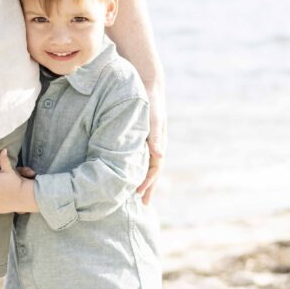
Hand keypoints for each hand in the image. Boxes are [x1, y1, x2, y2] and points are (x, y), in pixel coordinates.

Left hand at [137, 81, 166, 204]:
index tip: (139, 196)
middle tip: (144, 205)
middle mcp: (156, 145)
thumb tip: (159, 156)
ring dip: (144, 179)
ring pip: (147, 165)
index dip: (147, 183)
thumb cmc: (150, 101)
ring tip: (137, 192)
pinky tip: (130, 170)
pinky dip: (137, 166)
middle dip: (149, 187)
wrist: (149, 83)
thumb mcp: (153, 119)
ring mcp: (150, 141)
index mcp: (158, 143)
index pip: (153, 169)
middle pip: (153, 171)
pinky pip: (140, 156)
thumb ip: (155, 137)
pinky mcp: (142, 135)